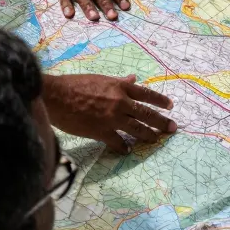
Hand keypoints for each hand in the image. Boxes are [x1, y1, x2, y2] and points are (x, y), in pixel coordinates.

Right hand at [45, 73, 174, 151]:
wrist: (56, 97)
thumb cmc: (75, 85)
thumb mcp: (100, 79)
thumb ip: (118, 82)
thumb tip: (133, 79)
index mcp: (120, 87)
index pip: (146, 94)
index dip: (160, 101)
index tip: (170, 106)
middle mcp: (120, 103)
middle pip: (147, 114)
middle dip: (162, 122)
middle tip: (172, 128)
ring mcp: (112, 119)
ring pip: (137, 130)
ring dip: (148, 136)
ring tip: (155, 140)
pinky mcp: (102, 133)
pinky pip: (118, 143)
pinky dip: (124, 147)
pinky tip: (127, 150)